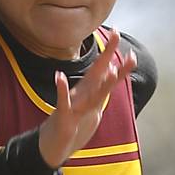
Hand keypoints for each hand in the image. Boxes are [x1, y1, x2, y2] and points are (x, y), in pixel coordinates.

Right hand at [38, 29, 136, 168]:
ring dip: (99, 80)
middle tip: (116, 35)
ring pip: (90, 91)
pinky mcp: (64, 117)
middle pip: (98, 72)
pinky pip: (63, 102)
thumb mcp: (92, 103)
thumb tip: (113, 69)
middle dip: (108, 54)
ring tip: (109, 68)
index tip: (119, 33)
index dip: (112, 52)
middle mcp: (82, 92)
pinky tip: (59, 77)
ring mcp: (74, 103)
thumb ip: (103, 87)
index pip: (104, 68)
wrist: (55, 142)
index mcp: (90, 90)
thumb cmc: (74, 120)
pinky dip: (61, 90)